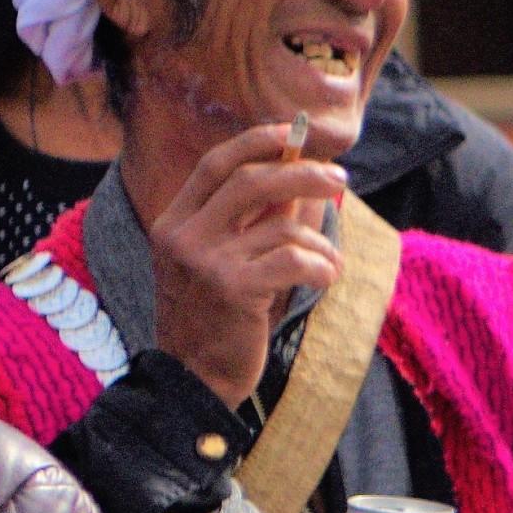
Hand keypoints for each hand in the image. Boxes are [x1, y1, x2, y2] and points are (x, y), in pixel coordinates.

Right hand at [146, 116, 343, 407]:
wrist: (193, 379)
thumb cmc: (217, 318)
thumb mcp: (223, 261)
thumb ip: (253, 220)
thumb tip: (299, 177)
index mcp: (175, 221)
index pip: (217, 162)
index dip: (258, 140)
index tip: (293, 132)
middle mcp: (183, 235)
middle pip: (252, 180)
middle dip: (303, 173)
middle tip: (338, 179)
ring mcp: (205, 261)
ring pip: (282, 225)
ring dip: (320, 242)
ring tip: (329, 263)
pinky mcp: (232, 289)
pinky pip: (294, 258)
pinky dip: (321, 264)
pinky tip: (327, 278)